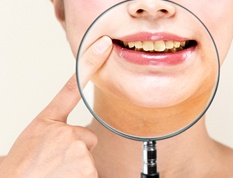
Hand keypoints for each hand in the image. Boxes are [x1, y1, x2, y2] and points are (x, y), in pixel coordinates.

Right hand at [0, 36, 112, 177]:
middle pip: (87, 140)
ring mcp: (79, 154)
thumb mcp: (39, 131)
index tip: (104, 44)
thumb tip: (76, 110)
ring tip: (56, 170)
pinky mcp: (88, 172)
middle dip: (76, 149)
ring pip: (89, 156)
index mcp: (53, 122)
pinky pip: (93, 172)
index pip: (73, 87)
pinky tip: (63, 177)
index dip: (91, 62)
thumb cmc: (25, 161)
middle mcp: (68, 135)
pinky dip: (81, 176)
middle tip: (55, 159)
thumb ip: (60, 119)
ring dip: (77, 165)